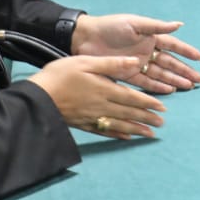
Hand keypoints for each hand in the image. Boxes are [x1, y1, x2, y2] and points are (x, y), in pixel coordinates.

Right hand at [25, 55, 166, 139]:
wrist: (37, 97)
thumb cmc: (60, 75)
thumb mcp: (86, 62)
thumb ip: (111, 64)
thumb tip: (135, 62)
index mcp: (105, 89)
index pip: (132, 98)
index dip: (148, 103)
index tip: (162, 108)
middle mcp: (102, 106)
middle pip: (129, 113)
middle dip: (146, 118)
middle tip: (161, 123)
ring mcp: (92, 117)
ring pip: (119, 124)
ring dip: (136, 129)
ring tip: (150, 134)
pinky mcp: (82, 124)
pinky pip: (104, 131)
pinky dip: (117, 134)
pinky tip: (125, 137)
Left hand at [73, 14, 199, 91]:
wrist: (85, 37)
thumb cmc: (110, 26)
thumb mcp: (135, 24)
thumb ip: (157, 26)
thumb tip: (179, 24)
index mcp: (150, 36)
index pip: (173, 45)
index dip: (186, 52)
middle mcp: (147, 50)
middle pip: (170, 62)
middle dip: (184, 70)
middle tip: (199, 80)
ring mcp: (138, 63)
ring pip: (161, 73)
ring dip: (174, 79)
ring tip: (188, 86)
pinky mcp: (127, 74)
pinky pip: (146, 81)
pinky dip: (157, 86)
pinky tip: (169, 90)